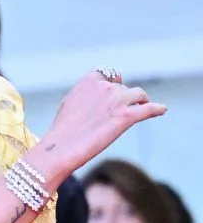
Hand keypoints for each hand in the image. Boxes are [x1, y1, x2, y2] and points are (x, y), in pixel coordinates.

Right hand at [47, 72, 164, 175]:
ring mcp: (117, 100)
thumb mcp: (71, 104)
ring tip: (144, 107)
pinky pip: (148, 110)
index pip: (110, 74)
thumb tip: (95, 98)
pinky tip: (162, 110)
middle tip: (118, 112)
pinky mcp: (126, 117)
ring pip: (138, 95)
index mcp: (90, 80)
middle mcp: (105, 86)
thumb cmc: (62, 132)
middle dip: (123, 98)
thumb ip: (86, 95)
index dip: (114, 83)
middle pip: (123, 87)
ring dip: (141, 101)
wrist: (60, 149)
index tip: (115, 91)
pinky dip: (157, 109)